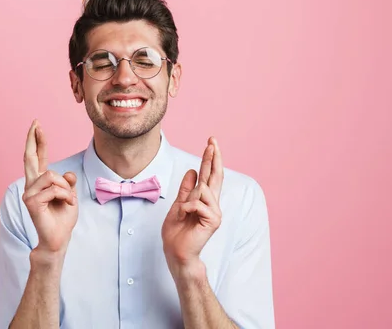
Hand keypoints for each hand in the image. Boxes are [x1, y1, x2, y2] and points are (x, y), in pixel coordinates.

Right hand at [22, 120, 78, 254]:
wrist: (58, 239)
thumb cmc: (63, 219)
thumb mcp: (70, 195)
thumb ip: (68, 182)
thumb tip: (67, 173)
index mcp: (40, 182)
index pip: (38, 158)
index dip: (38, 141)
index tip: (37, 125)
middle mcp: (31, 185)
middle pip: (30, 157)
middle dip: (33, 139)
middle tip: (36, 123)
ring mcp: (29, 193)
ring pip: (52, 176)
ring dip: (66, 188)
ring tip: (68, 200)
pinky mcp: (31, 202)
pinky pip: (54, 189)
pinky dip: (66, 196)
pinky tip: (66, 204)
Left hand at [162, 137, 223, 272]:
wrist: (176, 251)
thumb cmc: (176, 232)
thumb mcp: (178, 204)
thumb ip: (186, 189)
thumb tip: (193, 171)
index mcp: (204, 200)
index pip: (209, 175)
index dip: (210, 159)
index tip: (210, 143)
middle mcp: (213, 204)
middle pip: (215, 176)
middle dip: (213, 157)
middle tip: (212, 141)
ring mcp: (215, 212)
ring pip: (203, 190)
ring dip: (189, 199)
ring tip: (183, 212)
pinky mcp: (213, 220)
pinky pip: (198, 203)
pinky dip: (186, 208)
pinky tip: (184, 217)